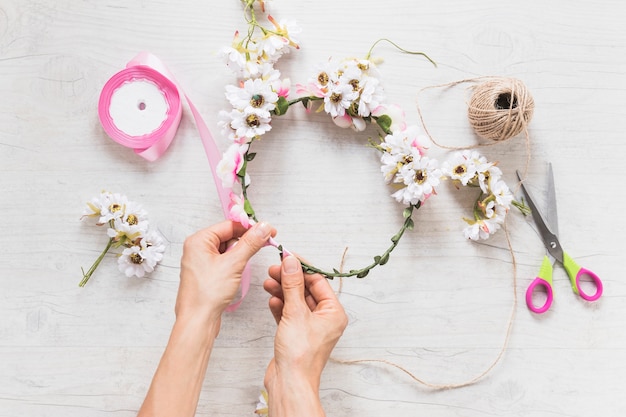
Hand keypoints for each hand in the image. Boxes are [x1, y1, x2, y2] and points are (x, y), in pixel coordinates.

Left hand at [176, 220, 275, 321]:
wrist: (198, 320)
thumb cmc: (207, 294)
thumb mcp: (234, 264)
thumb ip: (250, 243)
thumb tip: (263, 227)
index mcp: (199, 241)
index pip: (229, 225)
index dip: (250, 227)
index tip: (267, 230)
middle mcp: (197, 249)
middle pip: (228, 236)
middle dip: (245, 242)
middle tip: (263, 245)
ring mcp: (201, 262)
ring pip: (228, 250)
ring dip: (240, 254)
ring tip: (244, 265)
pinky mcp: (206, 273)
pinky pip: (224, 261)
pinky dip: (234, 264)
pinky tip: (238, 272)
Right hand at [262, 255, 347, 414]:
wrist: (290, 382)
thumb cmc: (300, 355)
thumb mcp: (295, 312)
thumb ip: (292, 284)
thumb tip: (291, 262)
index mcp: (333, 313)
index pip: (318, 282)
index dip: (302, 268)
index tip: (287, 257)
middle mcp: (324, 319)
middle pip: (306, 290)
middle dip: (289, 279)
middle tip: (274, 270)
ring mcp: (310, 328)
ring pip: (296, 301)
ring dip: (282, 291)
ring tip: (268, 283)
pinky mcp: (296, 335)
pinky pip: (289, 314)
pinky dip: (280, 306)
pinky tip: (271, 300)